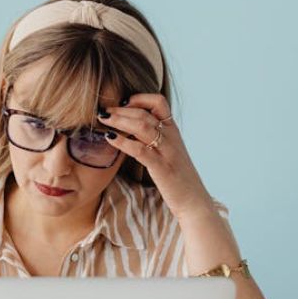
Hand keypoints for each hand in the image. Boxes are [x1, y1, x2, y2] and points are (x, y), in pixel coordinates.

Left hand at [98, 93, 214, 219]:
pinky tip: (110, 138)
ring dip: (119, 120)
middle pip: (145, 113)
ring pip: (142, 126)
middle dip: (121, 109)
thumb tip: (130, 130)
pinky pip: (140, 149)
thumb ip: (154, 138)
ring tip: (104, 120)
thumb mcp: (168, 152)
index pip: (159, 102)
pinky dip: (123, 141)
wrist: (193, 200)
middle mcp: (171, 137)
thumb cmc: (178, 177)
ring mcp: (167, 151)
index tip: (122, 103)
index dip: (139, 98)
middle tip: (104, 111)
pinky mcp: (162, 167)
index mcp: (173, 130)